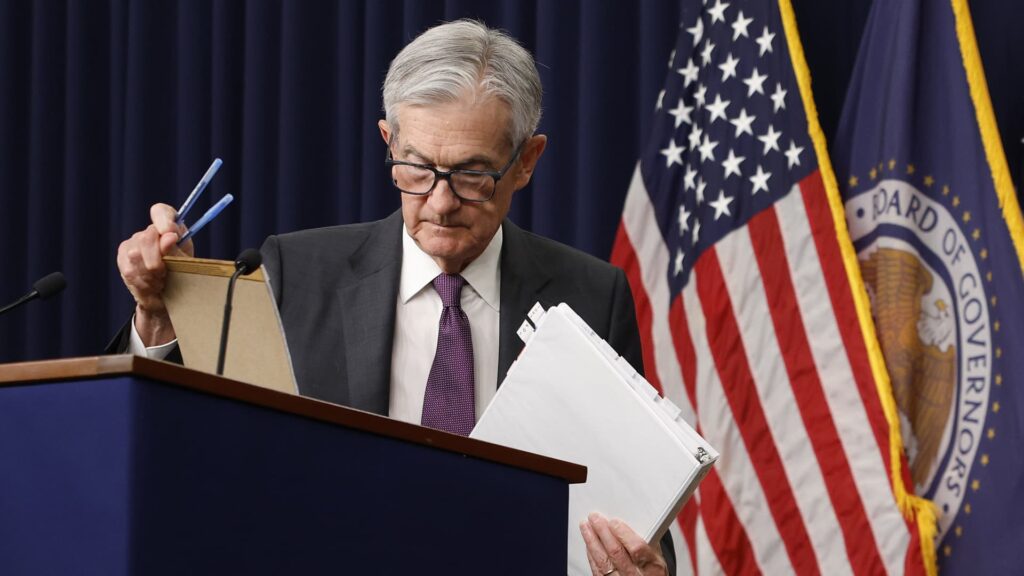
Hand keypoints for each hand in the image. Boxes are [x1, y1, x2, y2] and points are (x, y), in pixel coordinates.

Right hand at [116, 203, 193, 345]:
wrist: (168, 293)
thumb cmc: (180, 271)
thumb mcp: (184, 260)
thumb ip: (175, 248)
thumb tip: (169, 235)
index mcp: (167, 227)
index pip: (161, 211)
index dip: (164, 220)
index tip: (172, 235)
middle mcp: (146, 232)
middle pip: (145, 238)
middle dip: (157, 261)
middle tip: (165, 274)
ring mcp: (131, 245)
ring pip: (135, 256)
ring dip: (151, 275)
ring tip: (161, 282)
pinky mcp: (122, 260)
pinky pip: (130, 271)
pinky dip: (144, 283)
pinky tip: (153, 287)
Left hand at [580, 513, 667, 575]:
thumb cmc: (653, 571)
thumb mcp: (657, 556)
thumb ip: (647, 540)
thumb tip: (631, 519)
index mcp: (653, 565)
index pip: (637, 549)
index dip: (624, 534)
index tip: (614, 522)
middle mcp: (636, 575)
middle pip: (616, 553)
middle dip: (603, 532)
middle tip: (595, 518)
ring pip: (603, 562)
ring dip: (592, 541)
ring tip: (586, 526)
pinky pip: (597, 571)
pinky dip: (592, 556)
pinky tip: (589, 545)